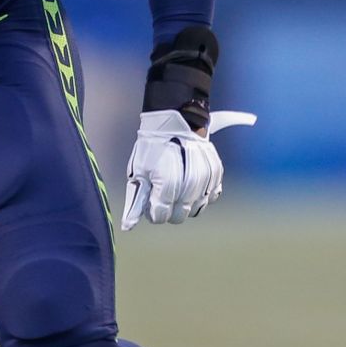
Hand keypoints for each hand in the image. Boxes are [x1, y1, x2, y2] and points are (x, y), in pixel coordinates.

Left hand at [120, 109, 254, 231]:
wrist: (177, 121)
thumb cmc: (153, 146)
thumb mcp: (138, 172)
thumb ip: (137, 200)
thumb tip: (128, 225)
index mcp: (166, 185)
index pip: (160, 216)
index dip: (153, 212)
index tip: (151, 202)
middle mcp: (188, 186)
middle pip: (179, 216)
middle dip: (169, 209)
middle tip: (163, 194)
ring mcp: (205, 181)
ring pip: (196, 209)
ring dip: (186, 203)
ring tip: (178, 186)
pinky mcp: (216, 174)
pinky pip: (211, 197)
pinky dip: (202, 194)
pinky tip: (192, 183)